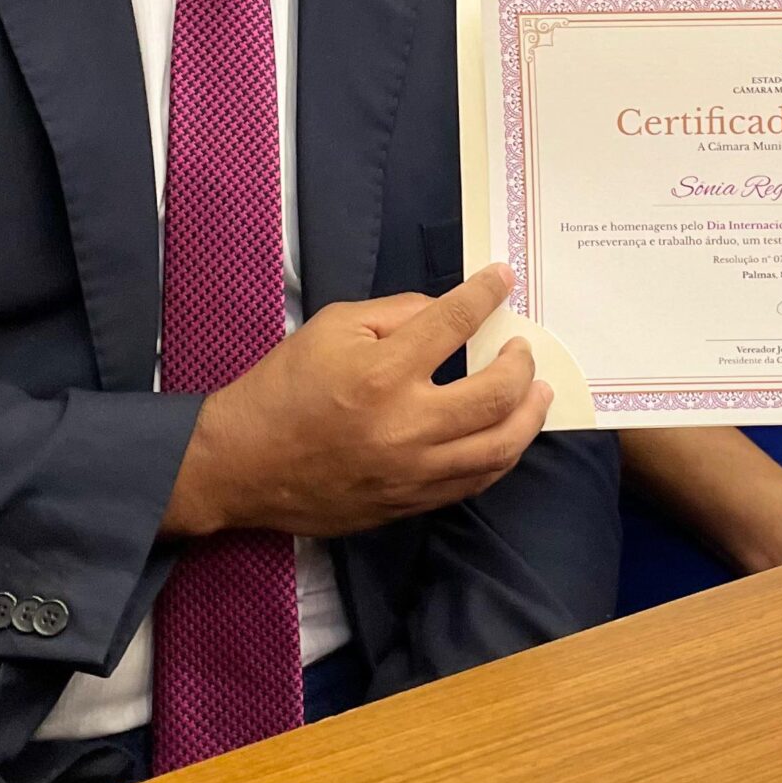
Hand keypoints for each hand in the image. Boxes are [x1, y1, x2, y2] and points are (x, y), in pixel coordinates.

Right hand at [167, 265, 553, 539]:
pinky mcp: (411, 503)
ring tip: (538, 393)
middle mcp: (406, 425)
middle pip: (496, 394)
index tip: (503, 278)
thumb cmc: (284, 387)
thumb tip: (448, 312)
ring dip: (529, 415)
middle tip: (524, 348)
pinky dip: (500, 454)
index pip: (454, 323)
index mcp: (382, 372)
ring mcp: (413, 472)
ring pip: (499, 448)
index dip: (486, 294)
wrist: (243, 464)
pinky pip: (474, 481)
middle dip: (522, 364)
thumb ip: (396, 312)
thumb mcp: (331, 327)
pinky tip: (506, 434)